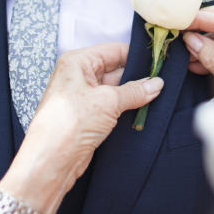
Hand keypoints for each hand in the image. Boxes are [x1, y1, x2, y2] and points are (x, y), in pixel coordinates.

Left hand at [0, 43, 161, 213]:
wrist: (50, 162)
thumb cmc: (70, 124)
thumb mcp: (107, 102)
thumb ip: (134, 91)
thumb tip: (157, 83)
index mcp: (77, 62)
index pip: (114, 51)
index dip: (137, 57)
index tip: (160, 63)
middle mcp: (79, 76)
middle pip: (116, 69)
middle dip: (138, 77)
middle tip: (163, 82)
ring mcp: (83, 97)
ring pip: (116, 89)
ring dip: (134, 95)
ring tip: (159, 97)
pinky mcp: (88, 116)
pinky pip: (112, 106)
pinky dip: (127, 108)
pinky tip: (146, 110)